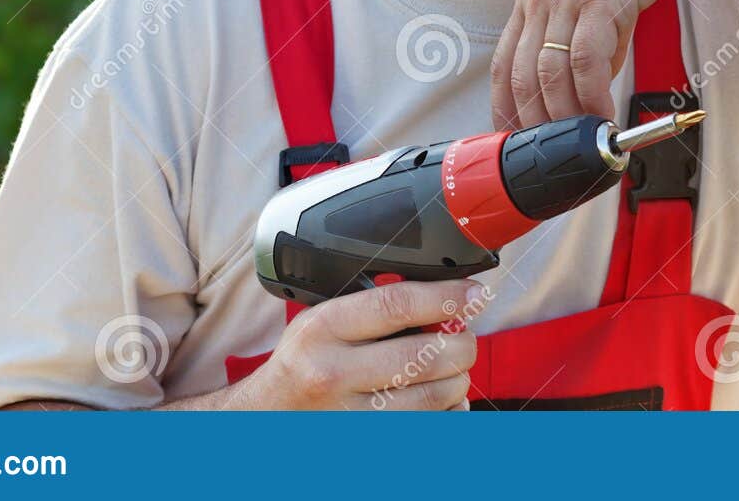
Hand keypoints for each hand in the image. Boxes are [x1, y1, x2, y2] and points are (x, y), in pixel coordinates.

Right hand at [229, 279, 483, 410]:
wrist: (263, 419)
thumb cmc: (302, 363)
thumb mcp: (321, 322)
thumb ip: (372, 308)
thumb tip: (444, 297)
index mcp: (322, 328)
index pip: (397, 305)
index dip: (445, 297)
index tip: (475, 294)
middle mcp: (332, 373)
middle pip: (423, 357)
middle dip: (461, 346)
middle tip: (465, 340)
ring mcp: (348, 417)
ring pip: (432, 398)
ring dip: (458, 381)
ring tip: (454, 370)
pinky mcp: (365, 444)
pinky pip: (428, 429)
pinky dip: (448, 414)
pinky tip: (445, 401)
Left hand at [491, 0, 713, 129]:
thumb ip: (591, 36)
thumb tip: (595, 82)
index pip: (503, 67)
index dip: (505, 112)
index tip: (516, 145)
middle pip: (519, 81)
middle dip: (535, 129)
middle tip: (556, 160)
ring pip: (548, 78)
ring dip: (565, 120)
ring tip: (584, 146)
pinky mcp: (600, 0)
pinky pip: (587, 63)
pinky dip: (593, 98)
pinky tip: (605, 116)